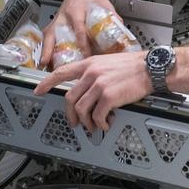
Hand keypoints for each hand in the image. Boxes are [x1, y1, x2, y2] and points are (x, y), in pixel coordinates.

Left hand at [33, 52, 151, 131]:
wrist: (149, 68)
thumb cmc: (133, 66)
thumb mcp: (108, 62)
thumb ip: (94, 72)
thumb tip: (87, 89)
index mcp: (89, 63)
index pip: (62, 72)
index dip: (47, 82)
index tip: (39, 91)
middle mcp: (91, 73)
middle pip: (69, 98)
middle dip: (70, 115)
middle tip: (75, 123)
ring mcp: (99, 85)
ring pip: (81, 109)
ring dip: (86, 122)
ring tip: (94, 126)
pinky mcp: (108, 96)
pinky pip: (97, 115)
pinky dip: (100, 123)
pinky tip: (106, 123)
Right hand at [39, 0, 112, 67]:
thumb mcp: (105, 4)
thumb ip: (113, 19)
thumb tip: (122, 35)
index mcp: (76, 11)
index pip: (79, 30)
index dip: (82, 45)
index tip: (86, 56)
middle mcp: (64, 15)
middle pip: (52, 34)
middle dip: (48, 49)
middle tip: (46, 63)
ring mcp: (58, 18)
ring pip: (47, 35)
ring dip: (44, 50)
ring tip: (43, 65)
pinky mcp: (55, 21)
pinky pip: (48, 35)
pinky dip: (46, 46)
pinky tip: (46, 58)